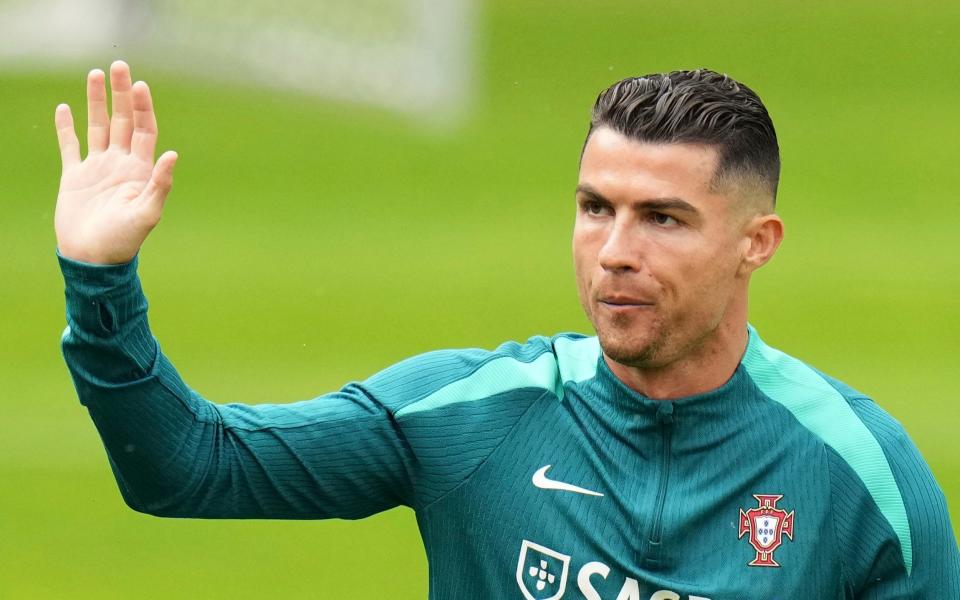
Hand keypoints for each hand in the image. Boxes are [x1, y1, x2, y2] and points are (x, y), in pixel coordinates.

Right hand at [54, 60, 177, 264]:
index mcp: (141, 170)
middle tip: (119, 66)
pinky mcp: (74, 177)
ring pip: (97, 127)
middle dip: (121, 94)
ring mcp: (97, 168)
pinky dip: (67, 127)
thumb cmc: (124, 240)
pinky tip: (65, 107)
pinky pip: (70, 146)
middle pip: (123, 121)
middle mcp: (121, 164)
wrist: (93, 260)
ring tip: (95, 74)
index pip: (145, 130)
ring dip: (96, 102)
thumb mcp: (147, 213)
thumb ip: (160, 184)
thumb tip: (173, 154)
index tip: (140, 85)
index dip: (144, 107)